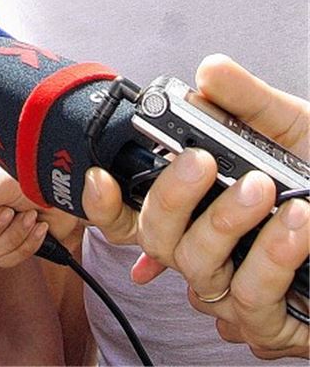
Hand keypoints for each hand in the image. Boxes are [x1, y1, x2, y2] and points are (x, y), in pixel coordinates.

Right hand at [84, 54, 308, 358]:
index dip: (103, 202)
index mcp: (194, 206)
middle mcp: (202, 247)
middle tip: (202, 161)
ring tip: (266, 186)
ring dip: (227, 221)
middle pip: (154, 235)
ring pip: (197, 265)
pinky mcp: (267, 320)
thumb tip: (208, 71)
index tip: (101, 177)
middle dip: (170, 196)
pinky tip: (298, 224)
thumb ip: (246, 100)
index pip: (129, 213)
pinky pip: (250, 296)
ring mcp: (230, 287)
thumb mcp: (289, 128)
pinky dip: (272, 256)